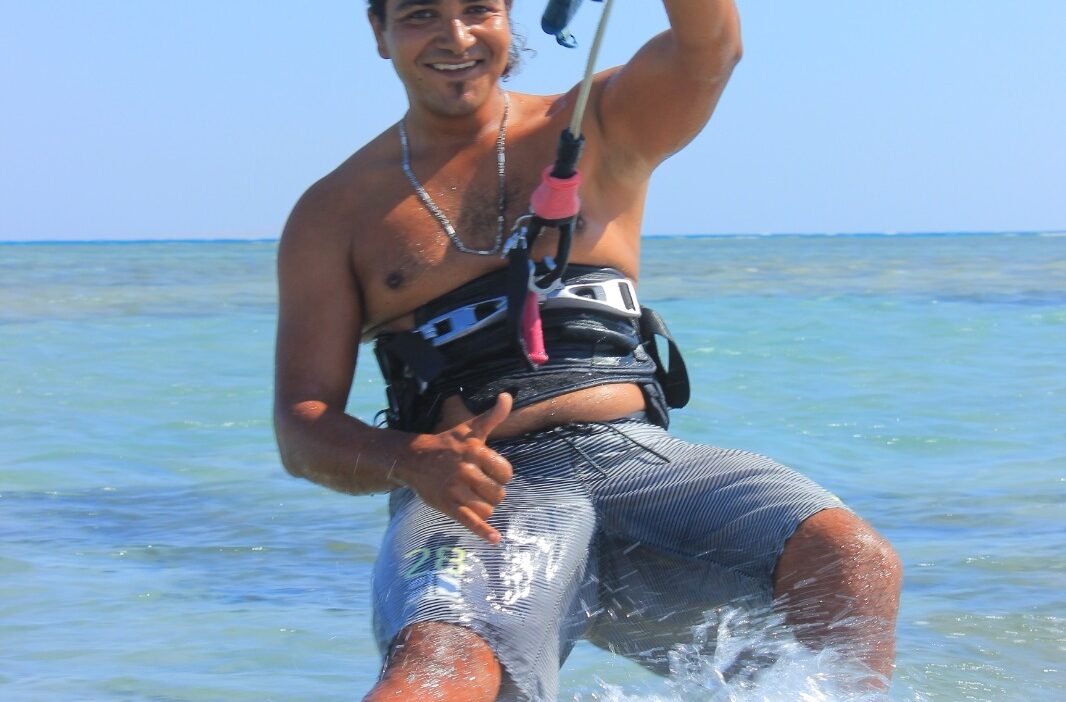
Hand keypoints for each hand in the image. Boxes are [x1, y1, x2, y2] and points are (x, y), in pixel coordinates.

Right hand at [402, 394, 513, 543]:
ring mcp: (455, 490)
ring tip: (475, 498)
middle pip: (498, 493)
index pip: (506, 472)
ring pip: (487, 508)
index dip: (502, 475)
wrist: (413, 458)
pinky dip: (483, 532)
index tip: (491, 472)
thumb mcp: (470, 428)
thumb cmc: (447, 443)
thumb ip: (493, 416)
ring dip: (485, 507)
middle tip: (480, 485)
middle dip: (493, 492)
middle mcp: (465, 470)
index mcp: (474, 451)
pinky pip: (470, 522)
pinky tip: (495, 539)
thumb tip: (508, 397)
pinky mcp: (447, 506)